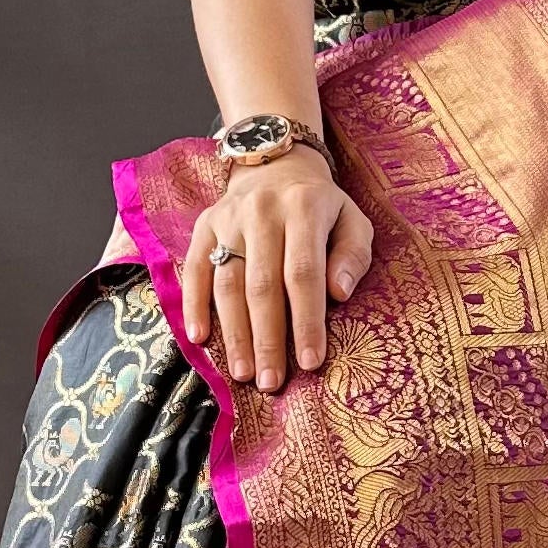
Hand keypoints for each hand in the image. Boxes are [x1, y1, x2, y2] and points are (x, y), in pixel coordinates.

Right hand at [181, 149, 373, 390]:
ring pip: (227, 283)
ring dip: (234, 332)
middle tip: (271, 381)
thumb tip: (339, 293)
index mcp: (304, 208)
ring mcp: (228, 218)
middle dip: (267, 338)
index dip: (305, 320)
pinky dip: (194, 305)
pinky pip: (195, 269)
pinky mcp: (204, 225)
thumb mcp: (353, 220)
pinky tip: (199, 339)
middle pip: (262, 284)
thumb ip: (353, 255)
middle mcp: (262, 211)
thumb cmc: (322, 208)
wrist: (276, 165)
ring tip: (242, 372)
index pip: (303, 273)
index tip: (310, 361)